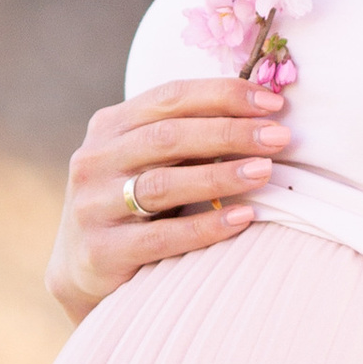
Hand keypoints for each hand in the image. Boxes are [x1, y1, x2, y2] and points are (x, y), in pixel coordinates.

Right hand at [45, 73, 285, 321]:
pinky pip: (162, 236)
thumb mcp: (148, 159)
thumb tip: (263, 113)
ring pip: (164, 183)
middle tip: (278, 137)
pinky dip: (207, 226)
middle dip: (230, 132)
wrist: (83, 268)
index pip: (170, 96)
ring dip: (220, 175)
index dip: (223, 95)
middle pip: (168, 136)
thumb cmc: (134, 202)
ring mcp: (93, 205)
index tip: (272, 102)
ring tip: (264, 172)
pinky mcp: (102, 250)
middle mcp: (95, 159)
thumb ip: (187, 135)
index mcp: (109, 125)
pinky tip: (244, 218)